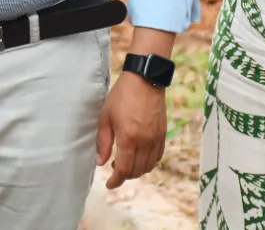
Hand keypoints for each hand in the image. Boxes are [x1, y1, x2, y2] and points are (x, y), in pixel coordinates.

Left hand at [97, 70, 167, 187]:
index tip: (109, 185)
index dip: (116, 181)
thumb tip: (100, 162)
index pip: (124, 169)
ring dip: (137, 170)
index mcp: (129, 138)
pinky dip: (149, 162)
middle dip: (125, 175)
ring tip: (126, 162)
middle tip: (114, 169)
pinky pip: (158, 156)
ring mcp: (156, 139)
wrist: (145, 79)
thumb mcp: (106, 117)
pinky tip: (140, 156)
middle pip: (137, 171)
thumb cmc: (121, 96)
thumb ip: (103, 142)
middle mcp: (145, 142)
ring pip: (148, 166)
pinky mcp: (163, 134)